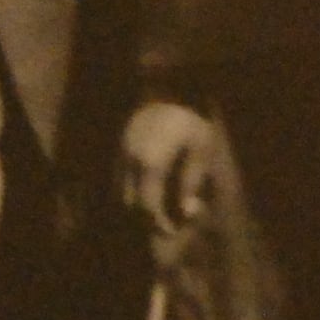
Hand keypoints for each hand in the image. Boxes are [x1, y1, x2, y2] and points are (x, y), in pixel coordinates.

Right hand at [119, 99, 221, 236]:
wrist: (170, 89)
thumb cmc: (190, 121)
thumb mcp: (201, 149)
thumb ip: (192, 182)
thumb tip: (187, 212)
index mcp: (151, 162)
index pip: (148, 205)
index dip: (159, 223)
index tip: (171, 230)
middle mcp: (130, 161)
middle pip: (129, 204)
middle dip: (145, 218)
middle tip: (165, 224)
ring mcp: (120, 154)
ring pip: (119, 193)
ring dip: (136, 206)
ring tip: (158, 210)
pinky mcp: (118, 149)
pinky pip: (119, 180)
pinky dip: (131, 192)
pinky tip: (148, 192)